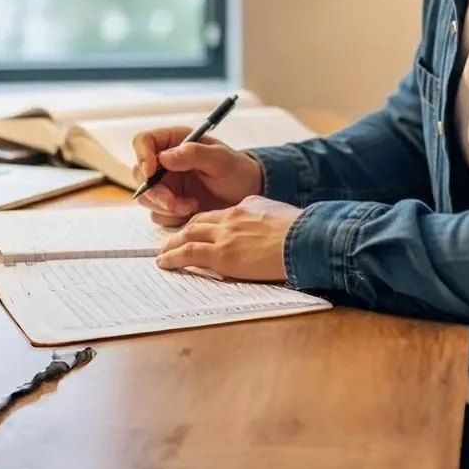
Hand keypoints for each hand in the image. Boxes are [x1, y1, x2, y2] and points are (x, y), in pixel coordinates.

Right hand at [132, 125, 263, 226]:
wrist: (246, 194)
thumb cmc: (236, 170)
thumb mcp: (221, 159)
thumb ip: (194, 154)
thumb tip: (165, 157)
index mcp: (174, 142)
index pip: (143, 141)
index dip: (142, 155)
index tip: (152, 172)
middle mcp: (165, 162)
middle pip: (140, 174)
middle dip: (155, 192)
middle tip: (174, 202)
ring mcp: (165, 184)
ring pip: (146, 197)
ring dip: (164, 206)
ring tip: (191, 206)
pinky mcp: (169, 204)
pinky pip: (157, 214)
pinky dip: (171, 217)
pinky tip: (192, 211)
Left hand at [154, 195, 299, 280]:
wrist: (306, 239)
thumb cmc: (304, 233)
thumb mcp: (282, 217)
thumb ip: (267, 220)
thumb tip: (266, 229)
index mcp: (248, 206)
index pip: (220, 214)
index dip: (207, 223)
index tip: (201, 230)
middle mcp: (232, 216)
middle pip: (199, 221)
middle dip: (184, 231)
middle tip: (173, 240)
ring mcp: (225, 235)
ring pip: (188, 235)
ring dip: (172, 244)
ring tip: (163, 252)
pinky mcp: (222, 254)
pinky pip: (188, 254)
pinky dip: (173, 257)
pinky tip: (164, 262)